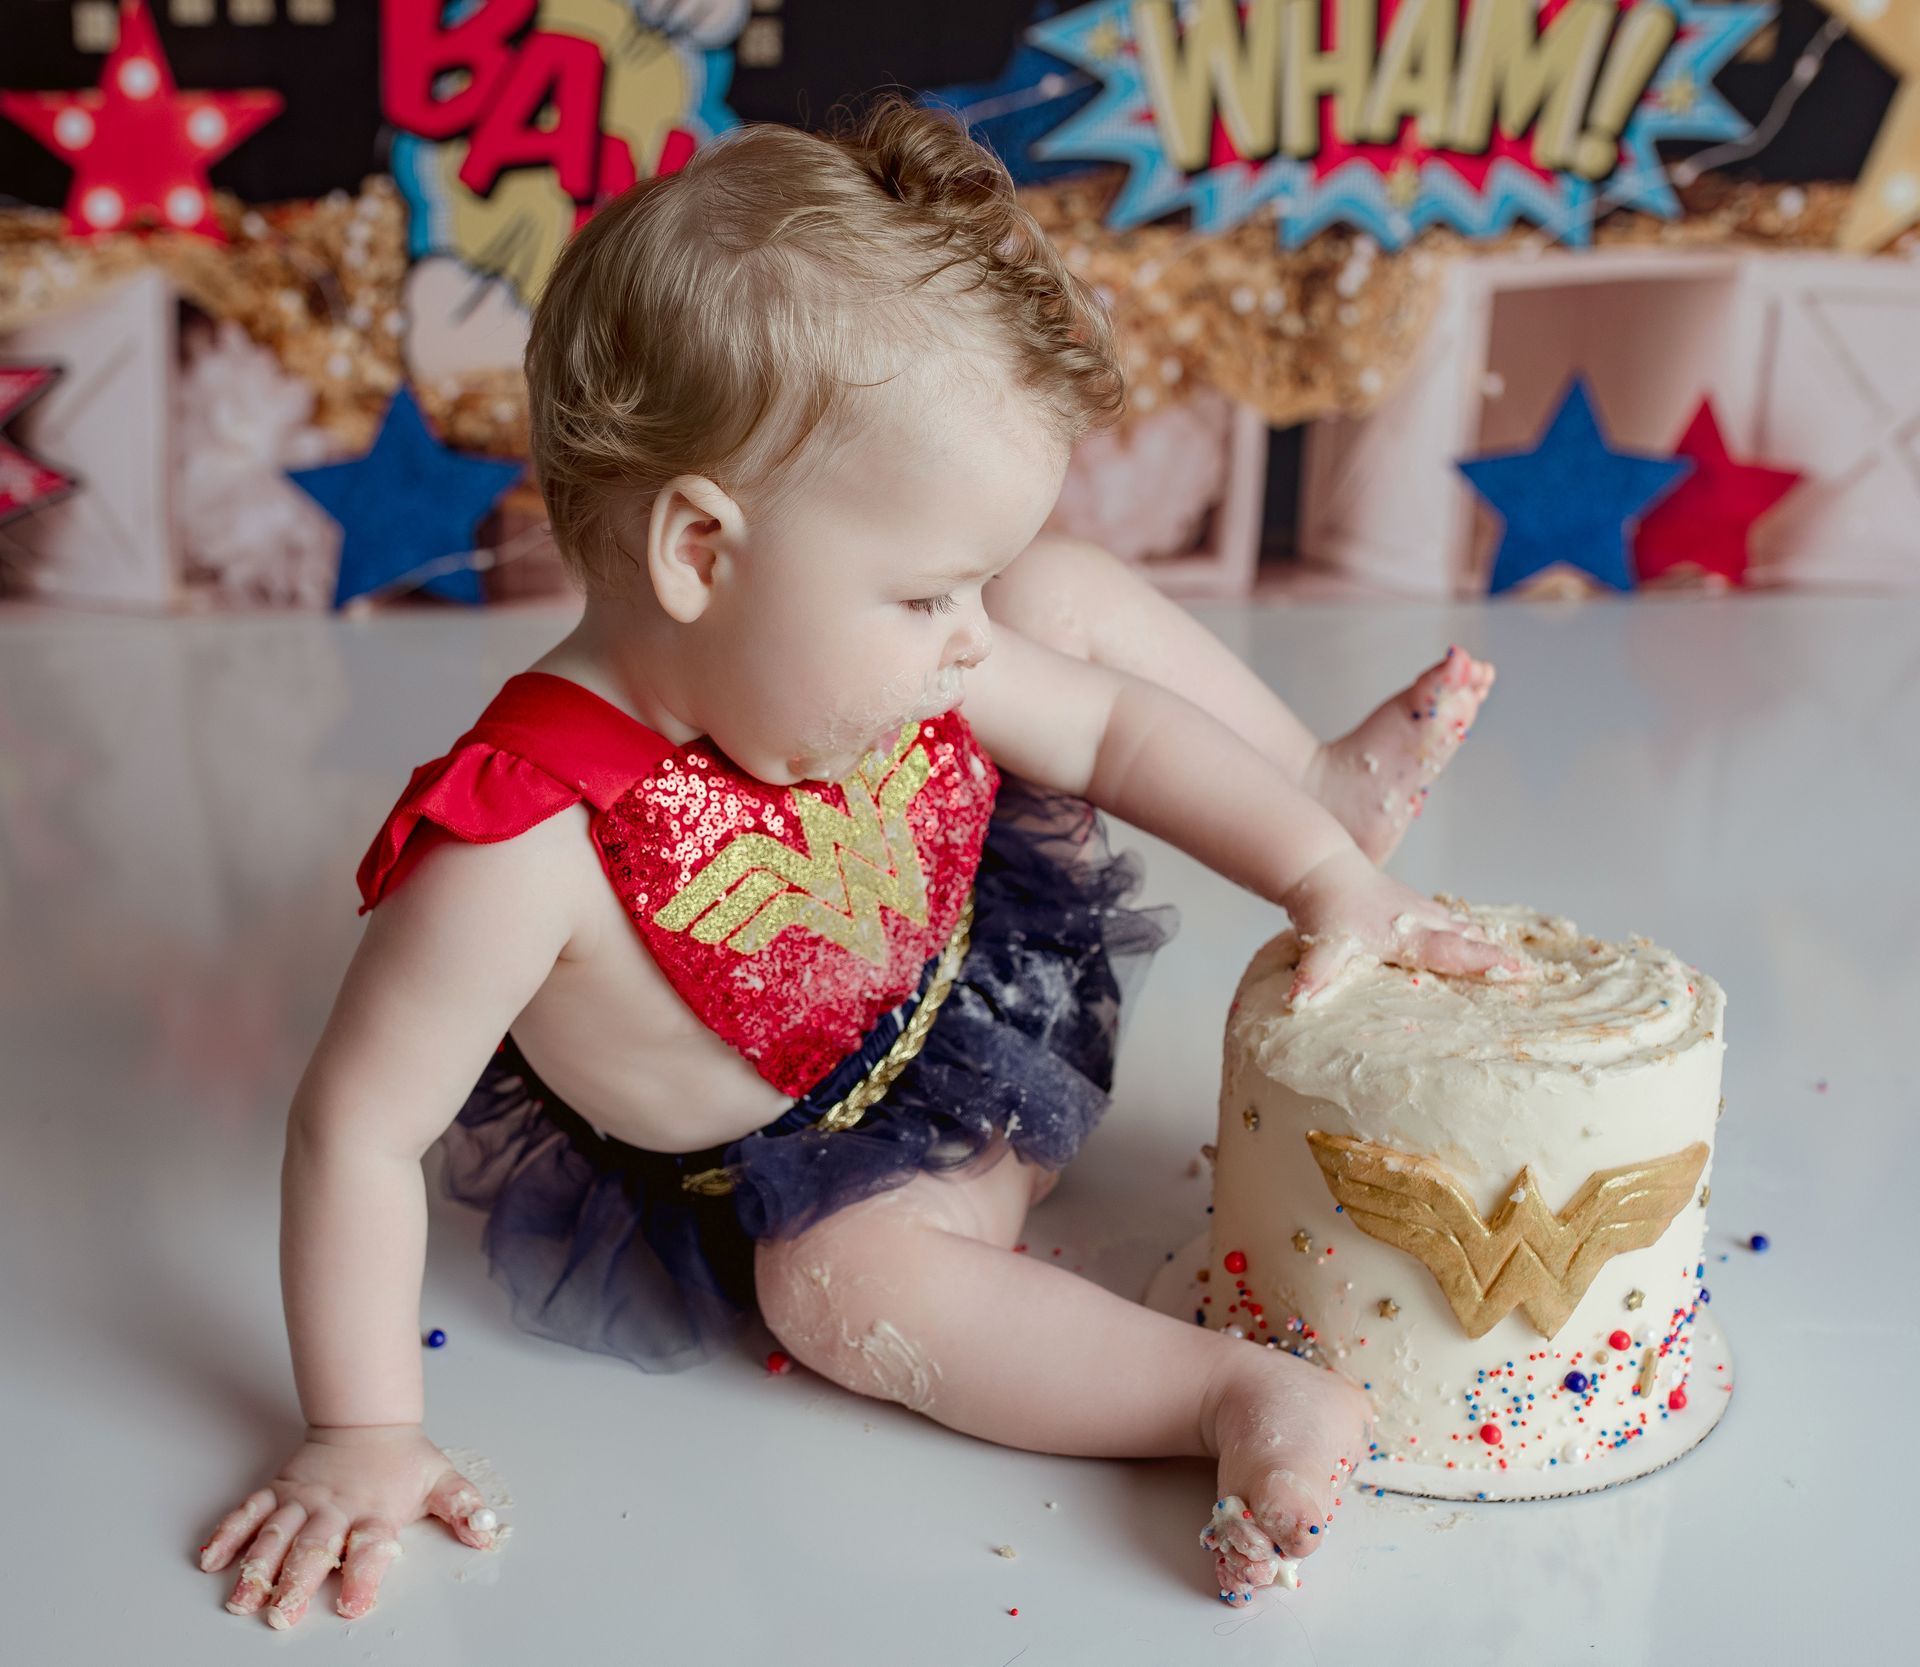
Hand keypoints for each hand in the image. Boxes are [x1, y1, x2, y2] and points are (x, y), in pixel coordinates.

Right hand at [196, 1423, 498, 1628]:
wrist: (367, 1420)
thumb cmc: (402, 1461)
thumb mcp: (441, 1480)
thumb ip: (464, 1508)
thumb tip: (488, 1531)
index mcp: (376, 1511)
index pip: (371, 1547)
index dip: (364, 1576)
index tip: (354, 1604)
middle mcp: (336, 1508)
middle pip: (315, 1547)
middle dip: (297, 1581)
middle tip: (281, 1613)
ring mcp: (303, 1500)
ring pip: (276, 1534)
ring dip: (257, 1567)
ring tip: (242, 1599)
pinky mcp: (277, 1492)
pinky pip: (248, 1512)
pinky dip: (228, 1534)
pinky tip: (211, 1559)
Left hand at [1278, 848, 1531, 1008]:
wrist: (1321, 868)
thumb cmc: (1326, 910)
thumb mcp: (1322, 946)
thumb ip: (1314, 976)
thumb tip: (1298, 1002)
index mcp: (1406, 935)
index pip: (1452, 952)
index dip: (1485, 963)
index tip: (1519, 971)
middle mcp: (1421, 921)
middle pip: (1468, 938)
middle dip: (1499, 955)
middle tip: (1534, 975)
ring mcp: (1420, 910)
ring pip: (1462, 925)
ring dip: (1486, 942)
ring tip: (1516, 963)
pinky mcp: (1414, 905)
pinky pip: (1450, 919)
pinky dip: (1468, 930)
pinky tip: (1477, 938)